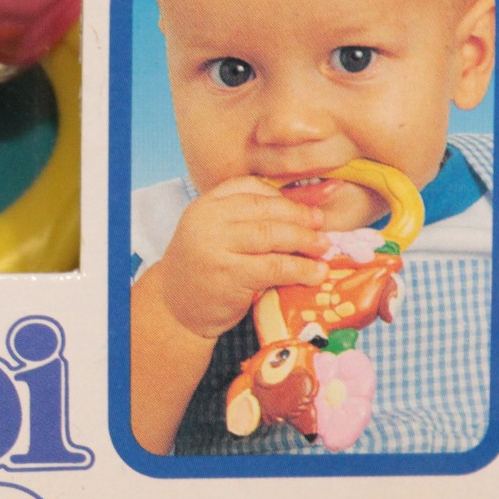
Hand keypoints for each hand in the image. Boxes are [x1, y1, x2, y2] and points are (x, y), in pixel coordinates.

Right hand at [156, 177, 331, 340]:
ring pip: (273, 235)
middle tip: (322, 227)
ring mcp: (215, 247)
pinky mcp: (228, 275)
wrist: (175, 309)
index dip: (287, 197)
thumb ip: (256, 216)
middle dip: (301, 217)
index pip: (253, 189)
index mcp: (206, 205)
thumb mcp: (221, 235)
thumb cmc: (205, 270)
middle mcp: (207, 221)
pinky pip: (274, 266)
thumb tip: (320, 197)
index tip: (313, 206)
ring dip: (305, 241)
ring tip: (323, 249)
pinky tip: (316, 273)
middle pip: (267, 209)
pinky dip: (300, 269)